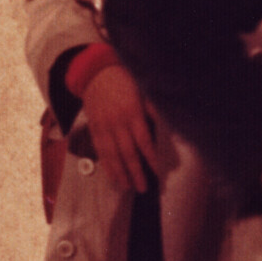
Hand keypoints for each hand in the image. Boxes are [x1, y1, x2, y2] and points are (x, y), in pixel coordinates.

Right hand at [82, 62, 162, 190]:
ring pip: (112, 155)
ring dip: (120, 173)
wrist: (96, 73)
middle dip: (136, 171)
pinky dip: (107, 165)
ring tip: (128, 187)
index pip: (143, 140)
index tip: (159, 170)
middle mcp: (116, 122)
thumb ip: (154, 109)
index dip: (151, 156)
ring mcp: (103, 127)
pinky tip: (113, 177)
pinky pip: (100, 151)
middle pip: (127, 152)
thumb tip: (168, 126)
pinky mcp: (94, 129)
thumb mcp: (143, 90)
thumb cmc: (125, 80)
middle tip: (143, 187)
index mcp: (132, 112)